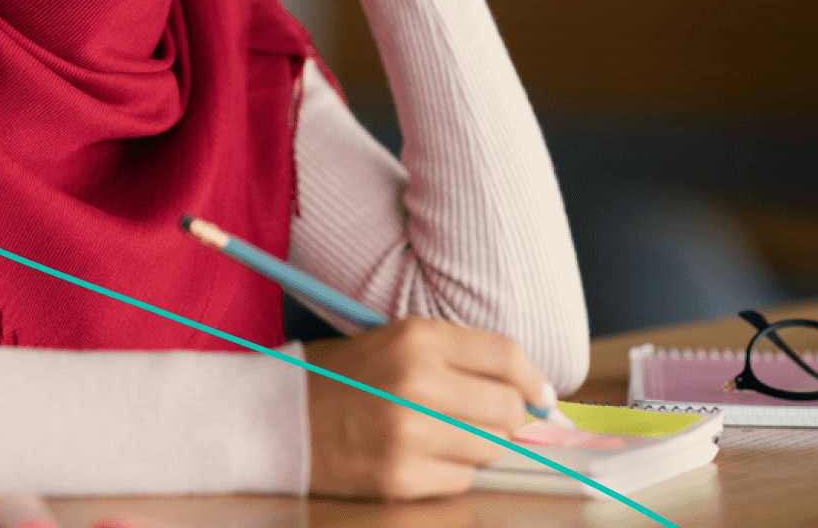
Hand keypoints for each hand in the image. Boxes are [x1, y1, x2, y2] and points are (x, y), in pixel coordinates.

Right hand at [303, 317, 550, 499]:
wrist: (275, 417)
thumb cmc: (341, 377)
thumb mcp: (396, 342)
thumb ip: (458, 358)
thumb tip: (528, 392)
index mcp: (417, 338)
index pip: (506, 356)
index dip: (533, 380)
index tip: (542, 396)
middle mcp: (417, 382)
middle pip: (506, 408)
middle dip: (508, 417)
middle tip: (489, 419)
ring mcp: (408, 433)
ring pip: (489, 447)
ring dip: (477, 445)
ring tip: (441, 433)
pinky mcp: (399, 476)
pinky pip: (460, 479)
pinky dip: (450, 471)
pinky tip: (419, 456)